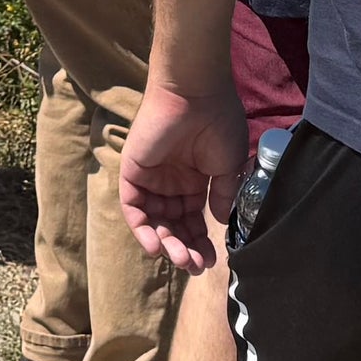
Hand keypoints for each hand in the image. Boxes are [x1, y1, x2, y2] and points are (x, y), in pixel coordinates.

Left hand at [117, 71, 247, 272]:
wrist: (195, 94)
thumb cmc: (218, 123)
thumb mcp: (227, 166)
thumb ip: (220, 195)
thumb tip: (219, 224)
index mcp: (194, 180)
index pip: (194, 220)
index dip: (201, 243)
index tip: (211, 262)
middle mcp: (171, 182)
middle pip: (174, 226)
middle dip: (184, 248)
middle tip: (195, 266)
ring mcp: (151, 179)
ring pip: (154, 222)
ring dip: (166, 244)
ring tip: (181, 259)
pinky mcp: (132, 173)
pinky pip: (133, 208)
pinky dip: (142, 229)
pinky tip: (156, 246)